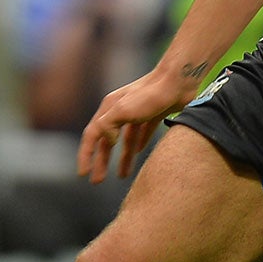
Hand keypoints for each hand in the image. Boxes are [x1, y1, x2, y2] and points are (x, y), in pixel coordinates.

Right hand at [77, 68, 195, 182]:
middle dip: (101, 161)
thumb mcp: (123, 110)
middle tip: (97, 181)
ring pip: (126, 140)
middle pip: (107, 141)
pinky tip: (138, 155)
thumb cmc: (150, 95)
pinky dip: (138, 145)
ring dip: (122, 158)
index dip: (85, 155)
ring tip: (122, 176)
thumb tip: (108, 141)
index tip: (83, 174)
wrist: (179, 80)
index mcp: (109, 109)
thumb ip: (108, 126)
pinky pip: (142, 134)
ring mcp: (138, 113)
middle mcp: (121, 111)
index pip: (91, 136)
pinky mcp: (155, 114)